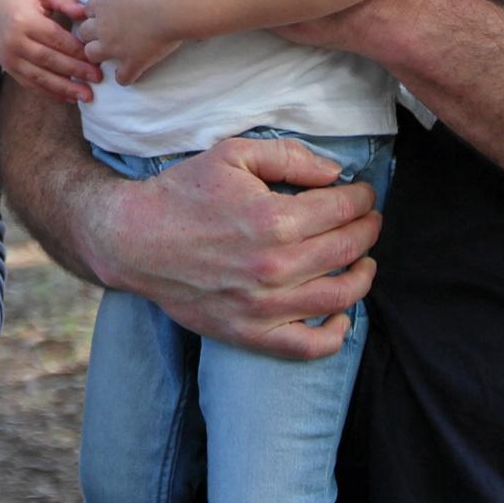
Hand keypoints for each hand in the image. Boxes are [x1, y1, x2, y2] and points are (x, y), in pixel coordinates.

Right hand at [0, 0, 98, 101]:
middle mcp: (15, 42)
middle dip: (76, 71)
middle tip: (97, 78)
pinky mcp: (8, 68)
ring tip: (86, 96)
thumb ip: (64, 0)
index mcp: (24, 20)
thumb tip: (85, 13)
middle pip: (50, 61)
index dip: (78, 51)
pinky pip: (30, 84)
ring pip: (40, 78)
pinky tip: (68, 97)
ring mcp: (9, 58)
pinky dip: (49, 93)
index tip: (97, 58)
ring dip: (65, 89)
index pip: (56, 39)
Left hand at [80, 0, 183, 84]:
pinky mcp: (132, 62)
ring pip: (92, 55)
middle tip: (102, 34)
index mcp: (103, 4)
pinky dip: (125, 77)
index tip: (102, 14)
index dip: (94, 12)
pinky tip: (131, 74)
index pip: (88, 9)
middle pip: (83, 33)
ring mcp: (115, 47)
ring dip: (98, 55)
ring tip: (110, 54)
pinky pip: (122, 77)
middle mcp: (103, 27)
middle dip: (89, 34)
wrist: (170, 5)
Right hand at [92, 133, 381, 358]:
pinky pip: (308, 347)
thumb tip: (336, 174)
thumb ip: (289, 156)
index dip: (362, 198)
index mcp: (274, 220)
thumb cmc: (182, 193)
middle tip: (369, 220)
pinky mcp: (249, 333)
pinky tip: (342, 315)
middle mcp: (275, 267)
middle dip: (368, 229)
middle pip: (348, 249)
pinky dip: (336, 334)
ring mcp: (264, 306)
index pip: (343, 209)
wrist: (134, 239)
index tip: (364, 194)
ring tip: (363, 261)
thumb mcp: (232, 155)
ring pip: (340, 296)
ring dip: (363, 276)